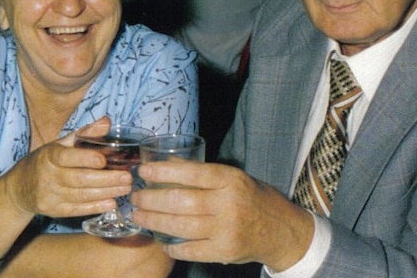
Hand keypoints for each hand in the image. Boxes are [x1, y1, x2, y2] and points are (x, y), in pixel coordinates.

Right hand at [5, 117, 133, 219]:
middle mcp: (49, 176)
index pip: (67, 157)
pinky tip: (112, 203)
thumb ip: (85, 133)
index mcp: (50, 156)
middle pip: (79, 179)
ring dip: (106, 193)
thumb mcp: (60, 143)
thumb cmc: (46, 160)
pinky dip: (95, 207)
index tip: (104, 160)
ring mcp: (50, 196)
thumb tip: (107, 122)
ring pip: (81, 196)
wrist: (20, 187)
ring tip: (126, 188)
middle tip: (128, 177)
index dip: (85, 159)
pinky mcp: (54, 211)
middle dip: (106, 179)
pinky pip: (77, 210)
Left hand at [130, 162, 314, 270]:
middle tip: (135, 197)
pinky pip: (190, 249)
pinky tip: (162, 241)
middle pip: (181, 201)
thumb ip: (205, 174)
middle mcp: (228, 204)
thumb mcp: (234, 178)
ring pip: (181, 225)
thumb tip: (167, 165)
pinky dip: (172, 246)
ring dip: (154, 220)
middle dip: (152, 199)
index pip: (192, 172)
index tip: (144, 171)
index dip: (164, 171)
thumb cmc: (252, 199)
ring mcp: (226, 230)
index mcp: (231, 180)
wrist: (281, 231)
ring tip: (139, 215)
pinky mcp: (224, 252)